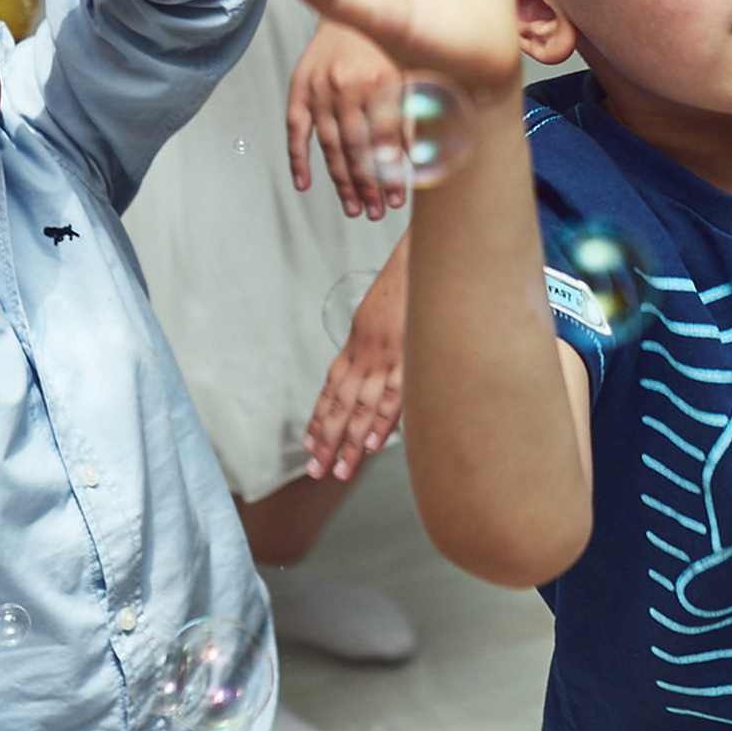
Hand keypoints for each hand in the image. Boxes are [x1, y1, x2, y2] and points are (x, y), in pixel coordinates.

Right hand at [288, 19, 409, 216]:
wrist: (349, 9)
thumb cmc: (383, 45)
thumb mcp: (407, 75)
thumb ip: (410, 117)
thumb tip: (418, 161)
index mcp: (380, 80)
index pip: (385, 140)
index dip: (390, 175)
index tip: (396, 200)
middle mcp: (347, 85)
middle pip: (356, 148)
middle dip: (366, 185)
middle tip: (373, 212)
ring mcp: (319, 88)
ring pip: (329, 145)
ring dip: (340, 181)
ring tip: (352, 207)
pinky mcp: (299, 87)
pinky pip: (295, 130)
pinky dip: (298, 158)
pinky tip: (304, 183)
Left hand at [304, 240, 406, 480]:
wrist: (421, 260)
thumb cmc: (405, 285)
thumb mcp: (378, 314)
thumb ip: (372, 344)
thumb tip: (374, 370)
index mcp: (356, 345)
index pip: (330, 390)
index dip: (319, 418)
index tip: (310, 443)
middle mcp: (364, 354)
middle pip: (340, 406)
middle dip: (327, 440)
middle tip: (316, 469)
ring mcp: (385, 357)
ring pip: (360, 408)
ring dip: (349, 442)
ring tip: (340, 470)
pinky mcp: (407, 357)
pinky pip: (392, 395)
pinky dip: (381, 421)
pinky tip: (371, 445)